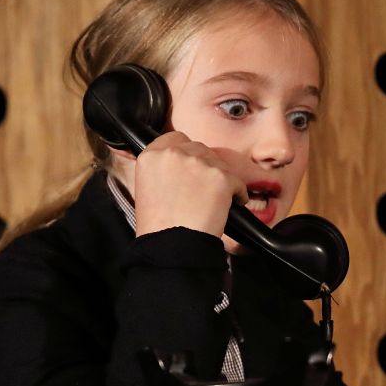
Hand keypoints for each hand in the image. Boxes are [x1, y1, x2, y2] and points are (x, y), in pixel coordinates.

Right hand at [131, 131, 247, 237]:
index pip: (175, 138)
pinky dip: (237, 194)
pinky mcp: (221, 177)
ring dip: (220, 179)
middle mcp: (174, 153)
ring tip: (213, 201)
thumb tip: (183, 166)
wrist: (172, 246)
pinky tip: (230, 205)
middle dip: (204, 166)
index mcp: (151, 155)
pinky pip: (238, 181)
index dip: (186, 152)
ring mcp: (199, 163)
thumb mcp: (148, 188)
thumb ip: (164, 169)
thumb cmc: (159, 226)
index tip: (190, 166)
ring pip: (219, 163)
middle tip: (203, 189)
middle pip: (199, 148)